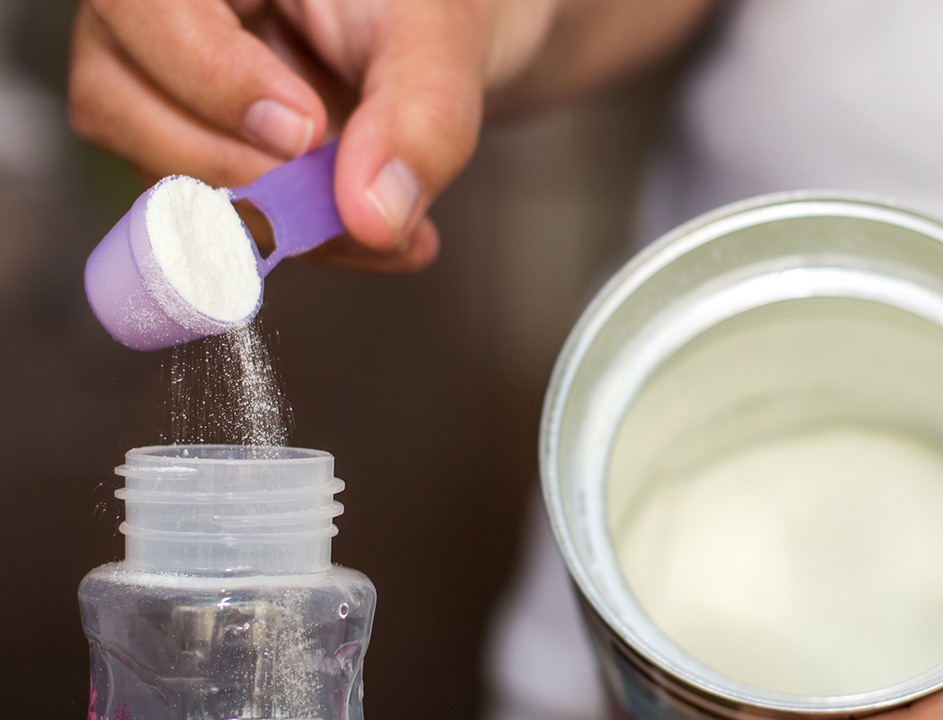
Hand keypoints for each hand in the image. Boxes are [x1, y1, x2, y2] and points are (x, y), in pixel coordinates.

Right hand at [66, 0, 715, 271]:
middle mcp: (185, 8)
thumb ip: (416, 116)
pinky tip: (391, 238)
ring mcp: (196, 75)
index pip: (142, 6)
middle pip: (125, 98)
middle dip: (241, 175)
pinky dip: (311, 240)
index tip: (302, 130)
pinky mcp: (233, 137)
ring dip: (280, 225)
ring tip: (394, 235)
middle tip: (347, 210)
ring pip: (167, 167)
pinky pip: (233, 206)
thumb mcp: (452, 31)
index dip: (203, 78)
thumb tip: (375, 218)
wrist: (490, 11)